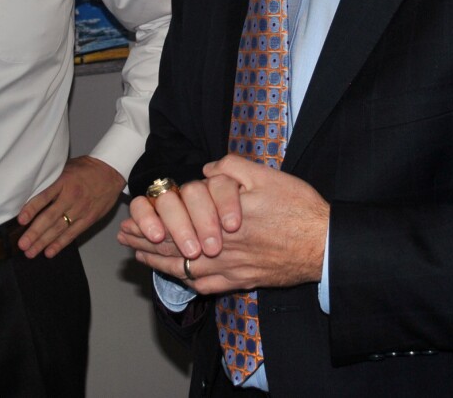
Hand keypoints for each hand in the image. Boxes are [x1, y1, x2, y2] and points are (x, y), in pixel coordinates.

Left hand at [17, 156, 124, 257]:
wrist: (111, 172)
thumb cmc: (86, 169)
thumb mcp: (66, 167)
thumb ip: (51, 180)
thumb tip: (30, 191)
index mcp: (64, 182)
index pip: (45, 196)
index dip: (32, 209)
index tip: (21, 220)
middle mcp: (71, 197)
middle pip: (50, 217)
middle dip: (34, 233)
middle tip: (22, 244)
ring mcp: (80, 210)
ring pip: (59, 229)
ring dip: (43, 242)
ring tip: (30, 252)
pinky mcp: (88, 219)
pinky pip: (72, 234)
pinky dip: (60, 244)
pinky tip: (49, 252)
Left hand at [121, 155, 329, 294]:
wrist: (326, 245)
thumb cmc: (298, 209)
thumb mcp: (267, 175)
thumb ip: (232, 168)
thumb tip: (207, 168)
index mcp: (222, 220)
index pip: (176, 224)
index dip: (151, 223)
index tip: (132, 220)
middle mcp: (222, 248)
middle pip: (173, 249)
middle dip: (146, 244)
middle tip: (126, 240)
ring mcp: (232, 269)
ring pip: (186, 270)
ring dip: (160, 263)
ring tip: (141, 257)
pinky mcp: (244, 282)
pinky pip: (208, 286)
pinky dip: (188, 282)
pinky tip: (179, 277)